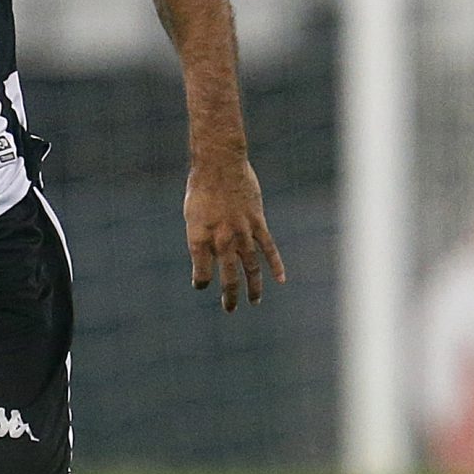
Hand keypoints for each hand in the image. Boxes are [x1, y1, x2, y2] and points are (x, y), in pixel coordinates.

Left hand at [185, 155, 284, 311]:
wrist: (219, 164)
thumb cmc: (200, 188)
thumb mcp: (192, 215)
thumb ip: (203, 237)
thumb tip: (212, 254)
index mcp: (199, 238)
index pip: (201, 273)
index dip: (200, 282)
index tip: (201, 284)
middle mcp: (221, 240)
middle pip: (228, 277)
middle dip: (229, 296)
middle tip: (229, 309)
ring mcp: (242, 232)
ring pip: (251, 267)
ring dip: (254, 287)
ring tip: (254, 301)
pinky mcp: (257, 223)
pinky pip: (269, 248)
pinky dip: (276, 264)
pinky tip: (280, 280)